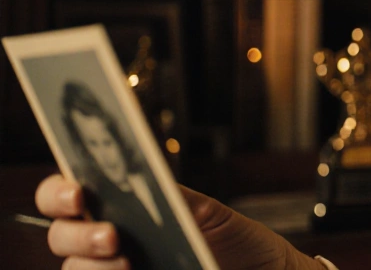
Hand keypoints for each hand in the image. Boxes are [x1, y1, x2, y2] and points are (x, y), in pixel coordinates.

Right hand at [36, 174, 324, 269]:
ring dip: (93, 267)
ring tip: (127, 263)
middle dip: (78, 235)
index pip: (67, 196)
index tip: (79, 193)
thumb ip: (178, 199)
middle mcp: (109, 243)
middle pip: (63, 237)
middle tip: (112, 236)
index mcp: (121, 208)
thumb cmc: (238, 241)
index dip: (59, 192)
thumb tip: (147, 182)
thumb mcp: (212, 213)